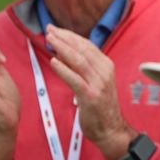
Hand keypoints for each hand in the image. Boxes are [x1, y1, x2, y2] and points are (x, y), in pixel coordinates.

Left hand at [45, 26, 134, 159]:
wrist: (111, 129)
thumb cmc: (101, 106)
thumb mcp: (96, 82)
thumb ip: (84, 69)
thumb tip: (63, 55)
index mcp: (107, 66)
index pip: (87, 45)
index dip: (70, 36)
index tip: (56, 29)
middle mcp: (105, 72)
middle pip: (83, 49)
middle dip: (64, 38)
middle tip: (49, 30)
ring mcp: (99, 84)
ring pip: (79, 61)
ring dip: (62, 48)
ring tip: (49, 40)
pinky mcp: (91, 96)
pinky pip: (75, 79)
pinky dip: (64, 69)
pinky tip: (53, 62)